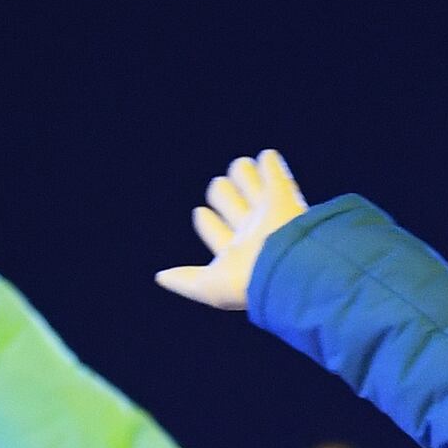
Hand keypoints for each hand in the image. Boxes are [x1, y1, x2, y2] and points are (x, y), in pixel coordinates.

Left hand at [155, 151, 305, 308]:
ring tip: (242, 171)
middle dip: (222, 192)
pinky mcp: (282, 194)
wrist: (287, 267)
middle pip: (230, 201)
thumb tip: (159, 277)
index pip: (216, 230)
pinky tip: (265, 159)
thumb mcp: (209, 287)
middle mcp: (251, 230)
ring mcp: (267, 212)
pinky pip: (272, 169)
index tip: (201, 214)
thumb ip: (185, 281)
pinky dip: (268, 162)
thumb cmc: (248, 282)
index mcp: (235, 251)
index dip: (207, 221)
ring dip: (242, 173)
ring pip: (248, 181)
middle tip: (221, 191)